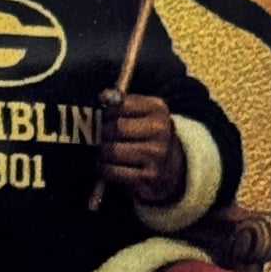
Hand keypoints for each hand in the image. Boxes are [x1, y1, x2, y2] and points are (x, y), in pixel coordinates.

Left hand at [97, 91, 186, 205]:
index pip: (121, 103)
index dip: (106, 110)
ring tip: (105, 151)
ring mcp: (156, 154)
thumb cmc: (146, 136)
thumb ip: (121, 102)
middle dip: (102, 133)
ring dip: (102, 152)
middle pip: (116, 128)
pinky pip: (113, 170)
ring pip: (112, 150)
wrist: (169, 167)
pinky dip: (104, 168)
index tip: (103, 115)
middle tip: (101, 136)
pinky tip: (108, 165)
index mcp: (157, 109)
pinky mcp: (149, 175)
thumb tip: (105, 95)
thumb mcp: (140, 114)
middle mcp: (160, 130)